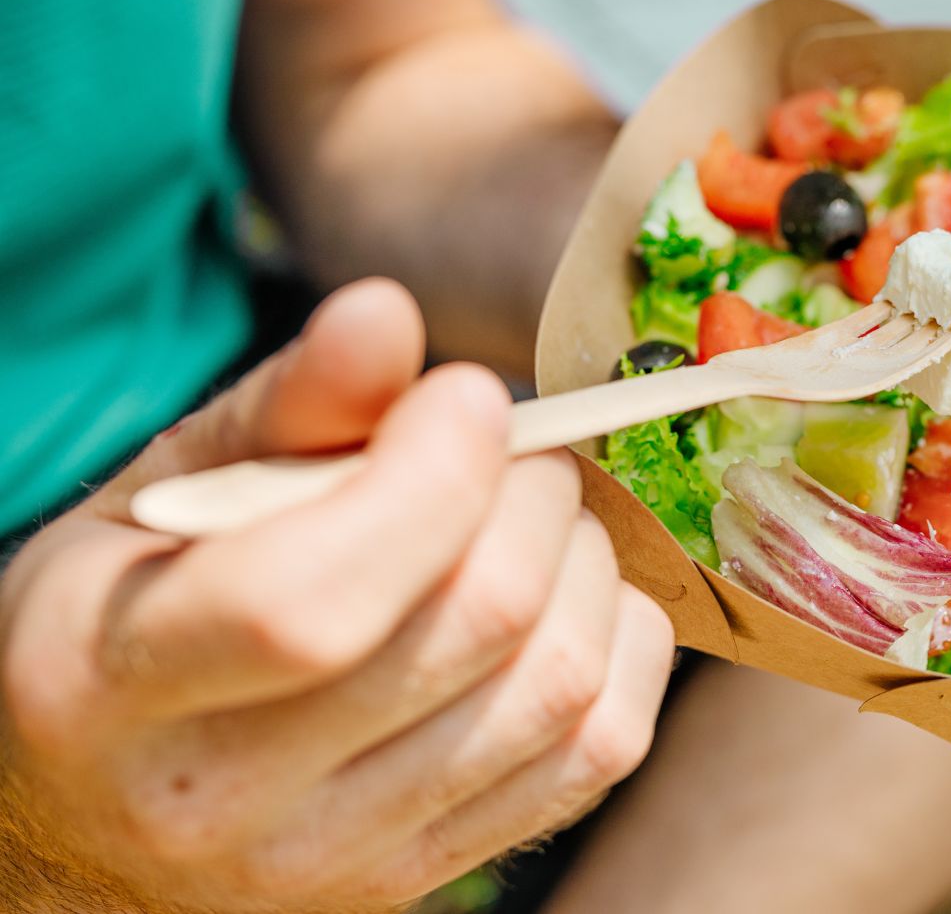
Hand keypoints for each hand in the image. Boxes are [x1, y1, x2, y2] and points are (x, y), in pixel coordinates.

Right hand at [0, 280, 673, 912]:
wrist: (104, 807)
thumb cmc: (131, 619)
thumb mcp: (163, 495)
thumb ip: (282, 407)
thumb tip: (387, 316)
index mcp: (108, 686)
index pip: (312, 599)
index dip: (431, 474)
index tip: (466, 397)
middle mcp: (222, 803)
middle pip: (470, 626)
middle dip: (530, 494)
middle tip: (511, 447)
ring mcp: (341, 862)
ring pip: (557, 688)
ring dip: (586, 562)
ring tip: (534, 517)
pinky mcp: (430, 874)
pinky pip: (600, 752)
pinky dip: (622, 643)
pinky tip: (570, 597)